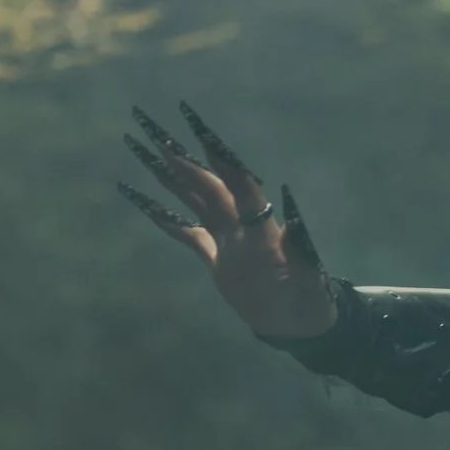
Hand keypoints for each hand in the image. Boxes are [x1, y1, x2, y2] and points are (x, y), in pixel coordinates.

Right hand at [118, 101, 339, 339]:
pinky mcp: (215, 257)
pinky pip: (182, 231)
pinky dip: (161, 215)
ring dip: (166, 174)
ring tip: (141, 147)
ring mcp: (225, 238)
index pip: (237, 182)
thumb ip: (302, 252)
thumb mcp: (309, 279)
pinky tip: (140, 199)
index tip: (201, 130)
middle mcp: (240, 224)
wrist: (298, 323)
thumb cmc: (309, 301)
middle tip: (152, 125)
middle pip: (205, 181)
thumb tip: (297, 223)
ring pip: (190, 198)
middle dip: (180, 154)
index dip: (221, 157)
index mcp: (260, 226)